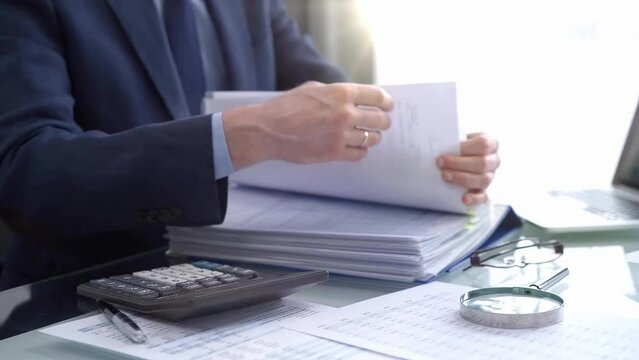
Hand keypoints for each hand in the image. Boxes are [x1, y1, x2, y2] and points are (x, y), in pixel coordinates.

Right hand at [223, 82, 393, 169]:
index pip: (377, 96)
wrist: (268, 130)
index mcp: (341, 93)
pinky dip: (361, 151)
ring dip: (373, 137)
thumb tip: (354, 97)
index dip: (386, 102)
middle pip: (379, 119)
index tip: (388, 106)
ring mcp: (341, 134)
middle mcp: (345, 113)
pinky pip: (360, 154)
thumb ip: (336, 92)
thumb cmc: (287, 107)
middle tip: (381, 123)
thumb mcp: (313, 88)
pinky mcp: (334, 153)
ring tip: (369, 136)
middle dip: (382, 121)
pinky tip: (356, 148)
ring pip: (372, 138)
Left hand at [436, 133, 499, 205]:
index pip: (484, 144)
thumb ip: (451, 141)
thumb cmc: (454, 148)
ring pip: (483, 180)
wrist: (452, 162)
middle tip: (440, 163)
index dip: (465, 148)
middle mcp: (493, 161)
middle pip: (482, 163)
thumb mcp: (455, 140)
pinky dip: (474, 199)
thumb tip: (440, 144)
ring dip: (462, 178)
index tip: (446, 151)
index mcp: (490, 144)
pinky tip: (464, 199)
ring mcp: (490, 177)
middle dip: (459, 164)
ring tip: (445, 176)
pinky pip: (484, 198)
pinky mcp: (484, 192)